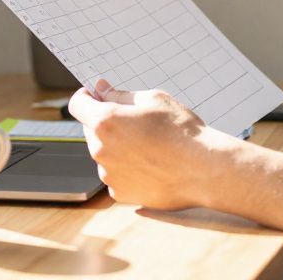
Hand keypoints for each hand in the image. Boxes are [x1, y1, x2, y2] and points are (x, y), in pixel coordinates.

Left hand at [68, 79, 225, 209]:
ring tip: (148, 146)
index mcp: (105, 122)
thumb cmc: (182, 131)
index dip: (86, 97)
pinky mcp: (119, 193)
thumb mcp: (153, 99)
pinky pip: (115, 174)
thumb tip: (100, 89)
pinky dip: (126, 168)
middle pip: (90, 130)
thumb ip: (120, 94)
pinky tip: (150, 164)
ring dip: (116, 147)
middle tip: (135, 122)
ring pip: (103, 153)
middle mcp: (100, 150)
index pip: (77, 104)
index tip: (97, 96)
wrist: (204, 170)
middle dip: (105, 122)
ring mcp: (108, 174)